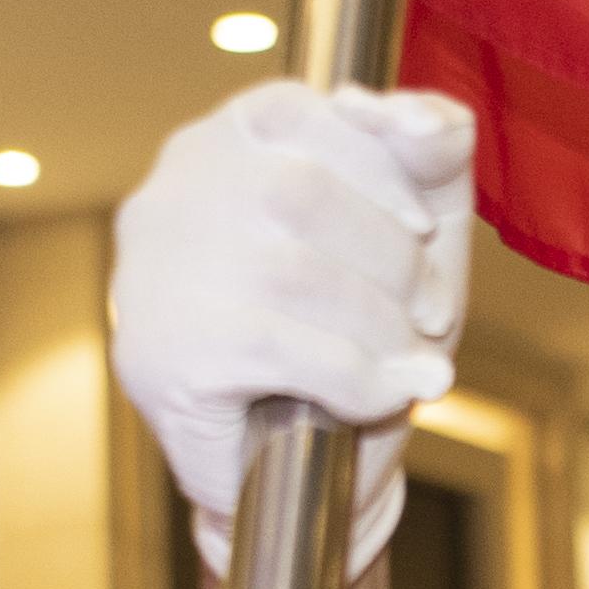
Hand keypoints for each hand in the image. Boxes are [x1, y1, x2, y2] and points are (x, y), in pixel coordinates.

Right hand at [107, 82, 470, 579]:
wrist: (303, 479)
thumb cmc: (360, 327)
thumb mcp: (416, 222)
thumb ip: (432, 147)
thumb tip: (427, 123)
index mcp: (223, 145)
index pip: (293, 109)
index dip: (375, 163)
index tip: (424, 226)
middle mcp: (172, 198)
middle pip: (298, 194)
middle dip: (392, 261)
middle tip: (433, 318)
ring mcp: (155, 279)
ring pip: (290, 275)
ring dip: (381, 327)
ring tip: (417, 364)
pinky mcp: (163, 360)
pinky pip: (280, 351)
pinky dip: (357, 376)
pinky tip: (384, 397)